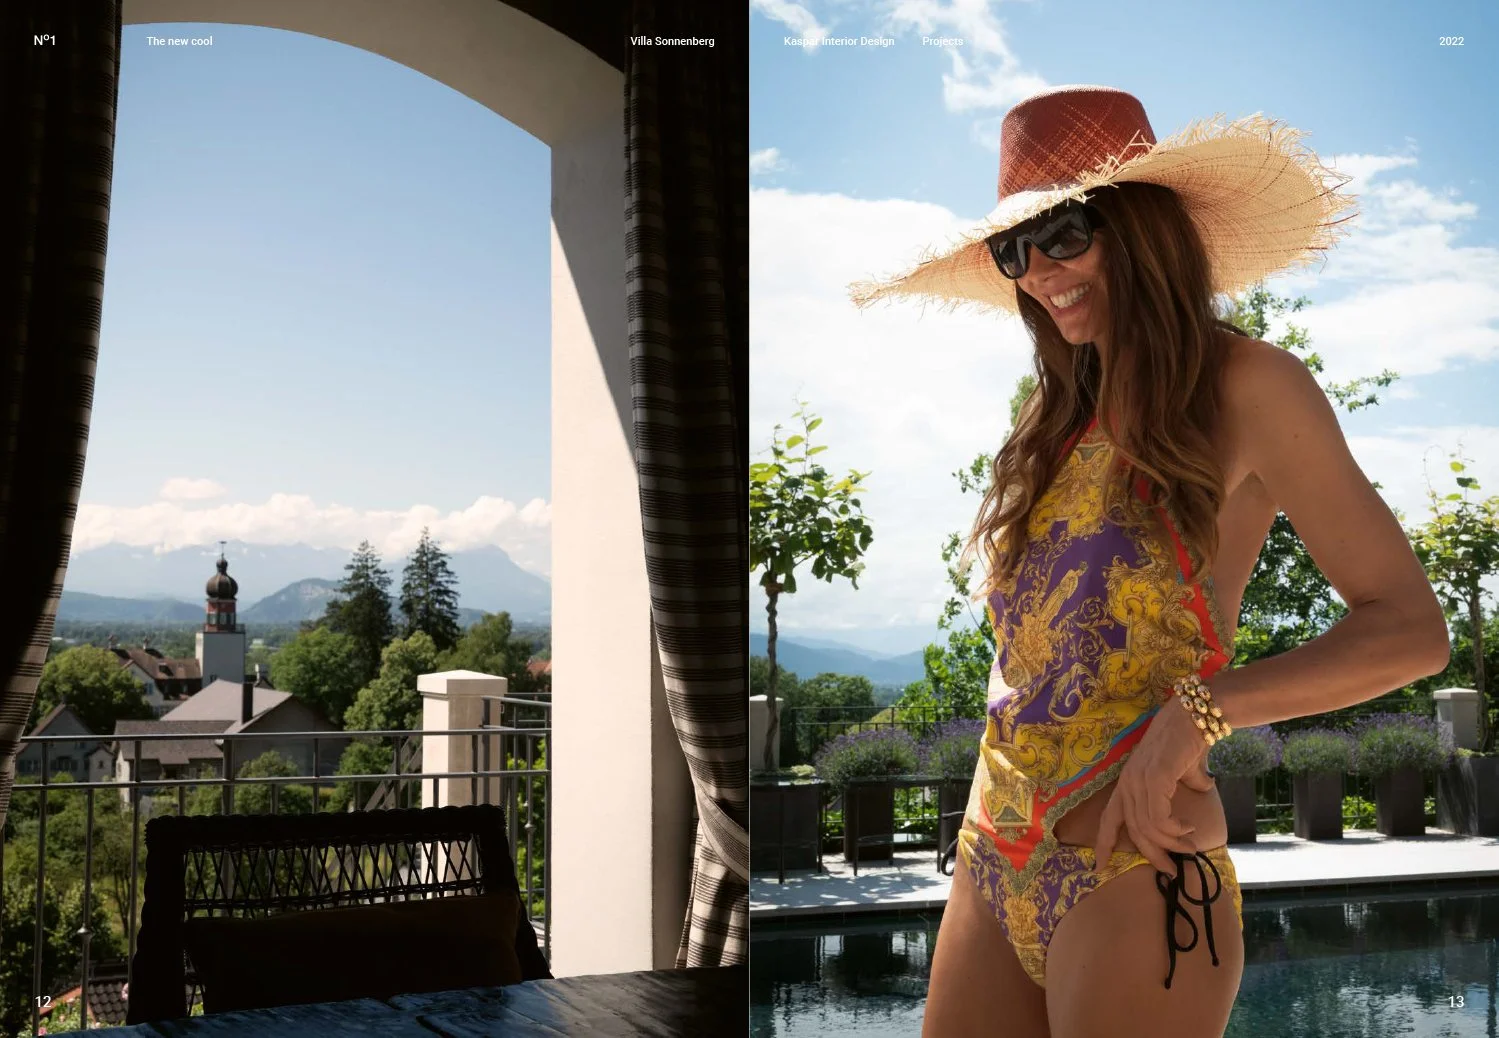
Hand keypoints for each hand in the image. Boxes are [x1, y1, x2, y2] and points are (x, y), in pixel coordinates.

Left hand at [1092, 695, 1217, 875]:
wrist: (1195, 717)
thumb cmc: (1187, 742)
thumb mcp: (1181, 772)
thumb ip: (1184, 784)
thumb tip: (1201, 789)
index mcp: (1128, 784)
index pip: (1109, 818)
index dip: (1102, 843)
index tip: (1099, 868)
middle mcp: (1128, 784)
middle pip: (1133, 831)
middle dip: (1152, 855)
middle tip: (1171, 870)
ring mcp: (1139, 780)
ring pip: (1148, 827)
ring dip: (1171, 843)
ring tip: (1189, 846)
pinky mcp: (1154, 778)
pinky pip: (1158, 817)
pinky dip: (1174, 829)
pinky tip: (1188, 826)